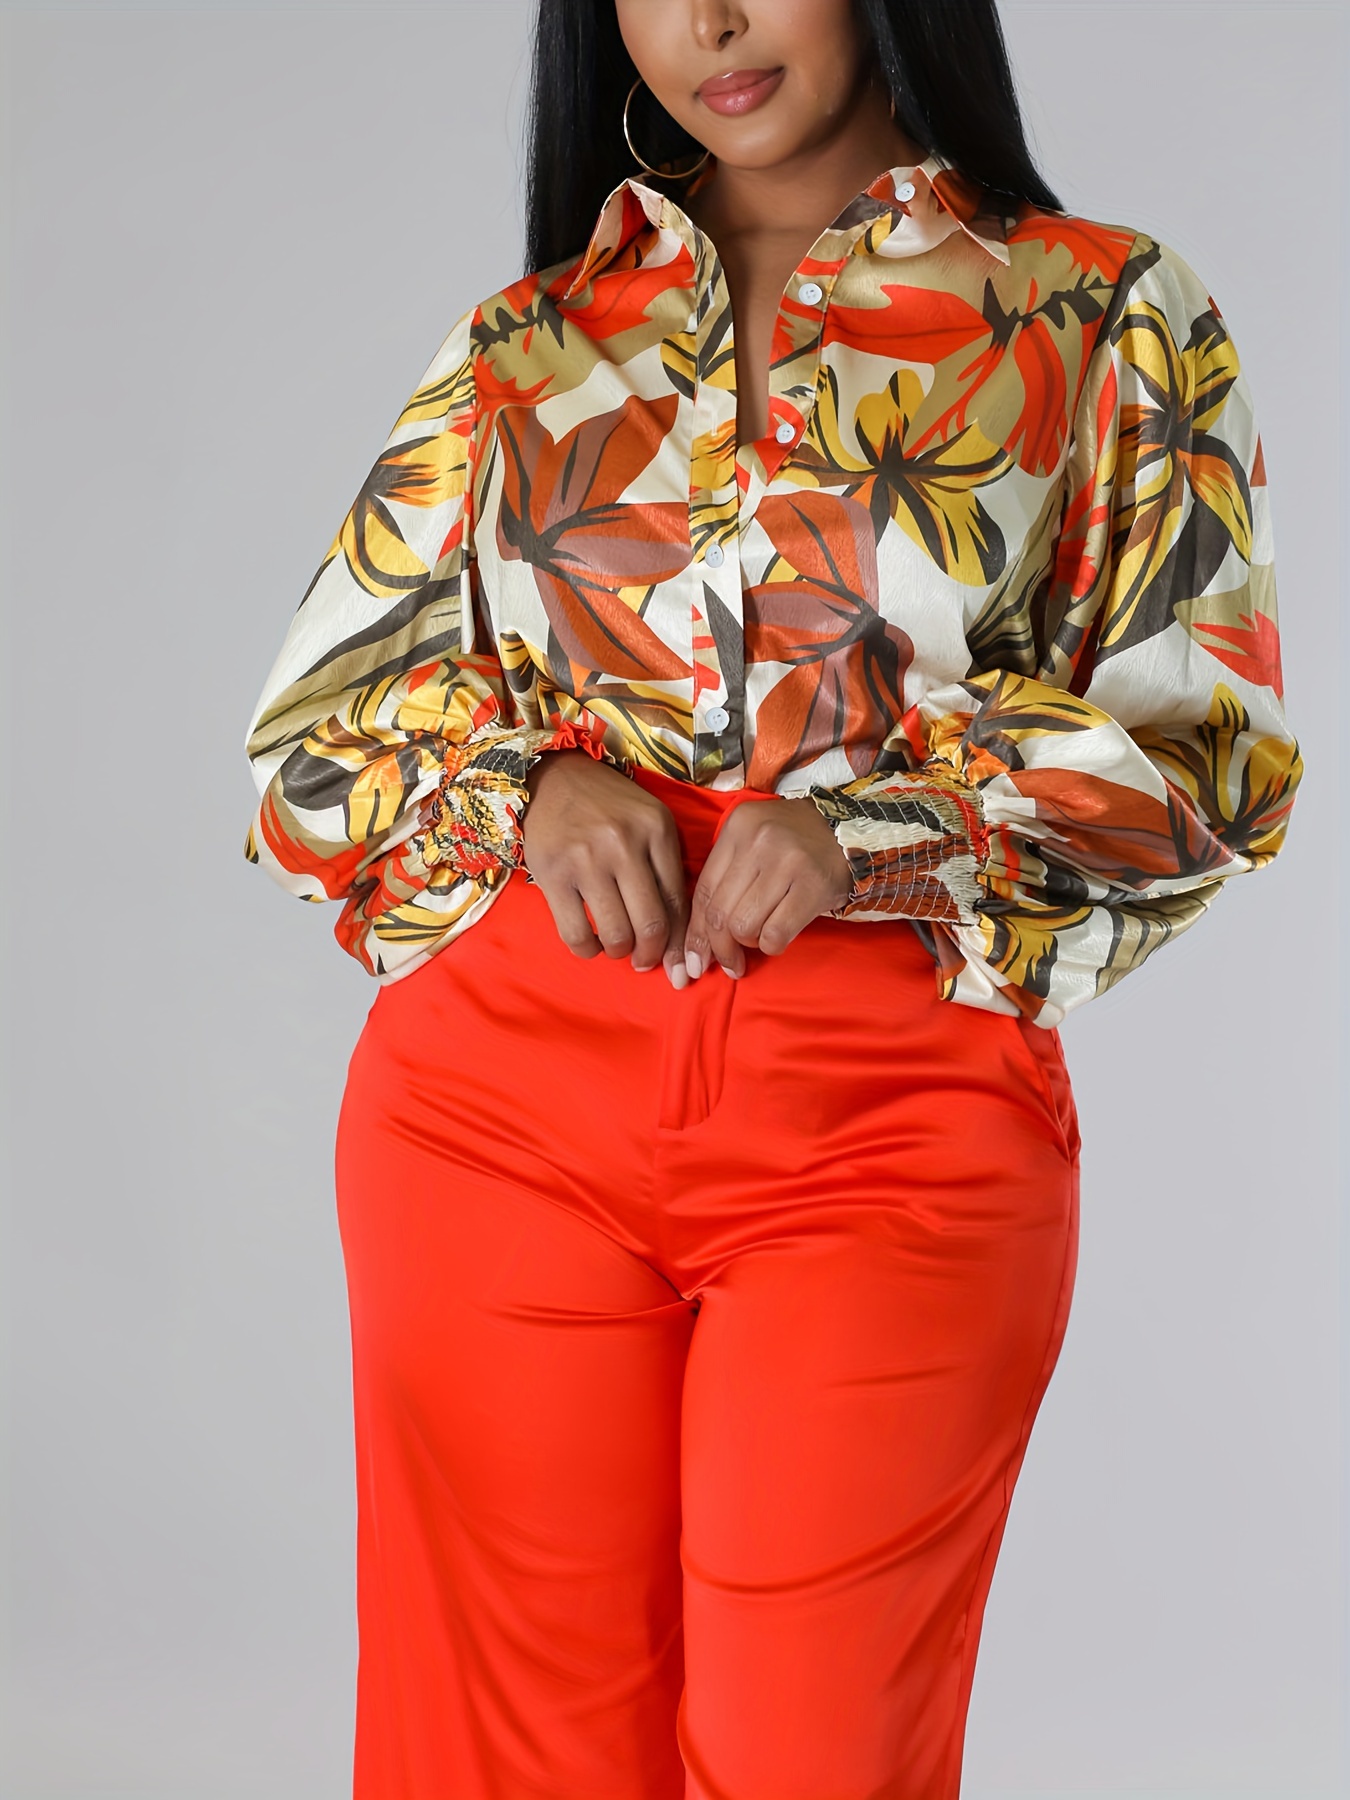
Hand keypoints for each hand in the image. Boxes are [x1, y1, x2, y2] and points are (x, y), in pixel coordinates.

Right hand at [522, 751, 691, 986]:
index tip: (677, 961)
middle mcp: (624, 844)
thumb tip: (677, 935)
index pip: (678, 901)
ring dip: (619, 952)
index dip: (680, 941)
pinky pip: (576, 933)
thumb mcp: (647, 821)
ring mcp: (586, 860)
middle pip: (650, 924)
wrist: (554, 777)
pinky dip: (587, 950)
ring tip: (616, 947)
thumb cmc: (607, 806)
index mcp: (657, 829)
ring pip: (616, 934)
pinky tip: (590, 944)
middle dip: (651, 955)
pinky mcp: (553, 875)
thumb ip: (665, 867)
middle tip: (644, 961)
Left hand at [681, 797, 852, 979]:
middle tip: (729, 964)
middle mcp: (759, 840)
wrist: (850, 831)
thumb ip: (726, 877)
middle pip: (720, 912)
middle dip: (719, 948)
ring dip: (748, 943)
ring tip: (760, 937)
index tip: (695, 958)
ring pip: (743, 926)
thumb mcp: (754, 842)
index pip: (704, 890)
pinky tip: (777, 939)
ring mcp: (787, 861)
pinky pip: (775, 933)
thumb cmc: (795, 844)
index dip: (696, 931)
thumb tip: (698, 939)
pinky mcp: (813, 885)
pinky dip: (771, 945)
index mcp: (738, 827)